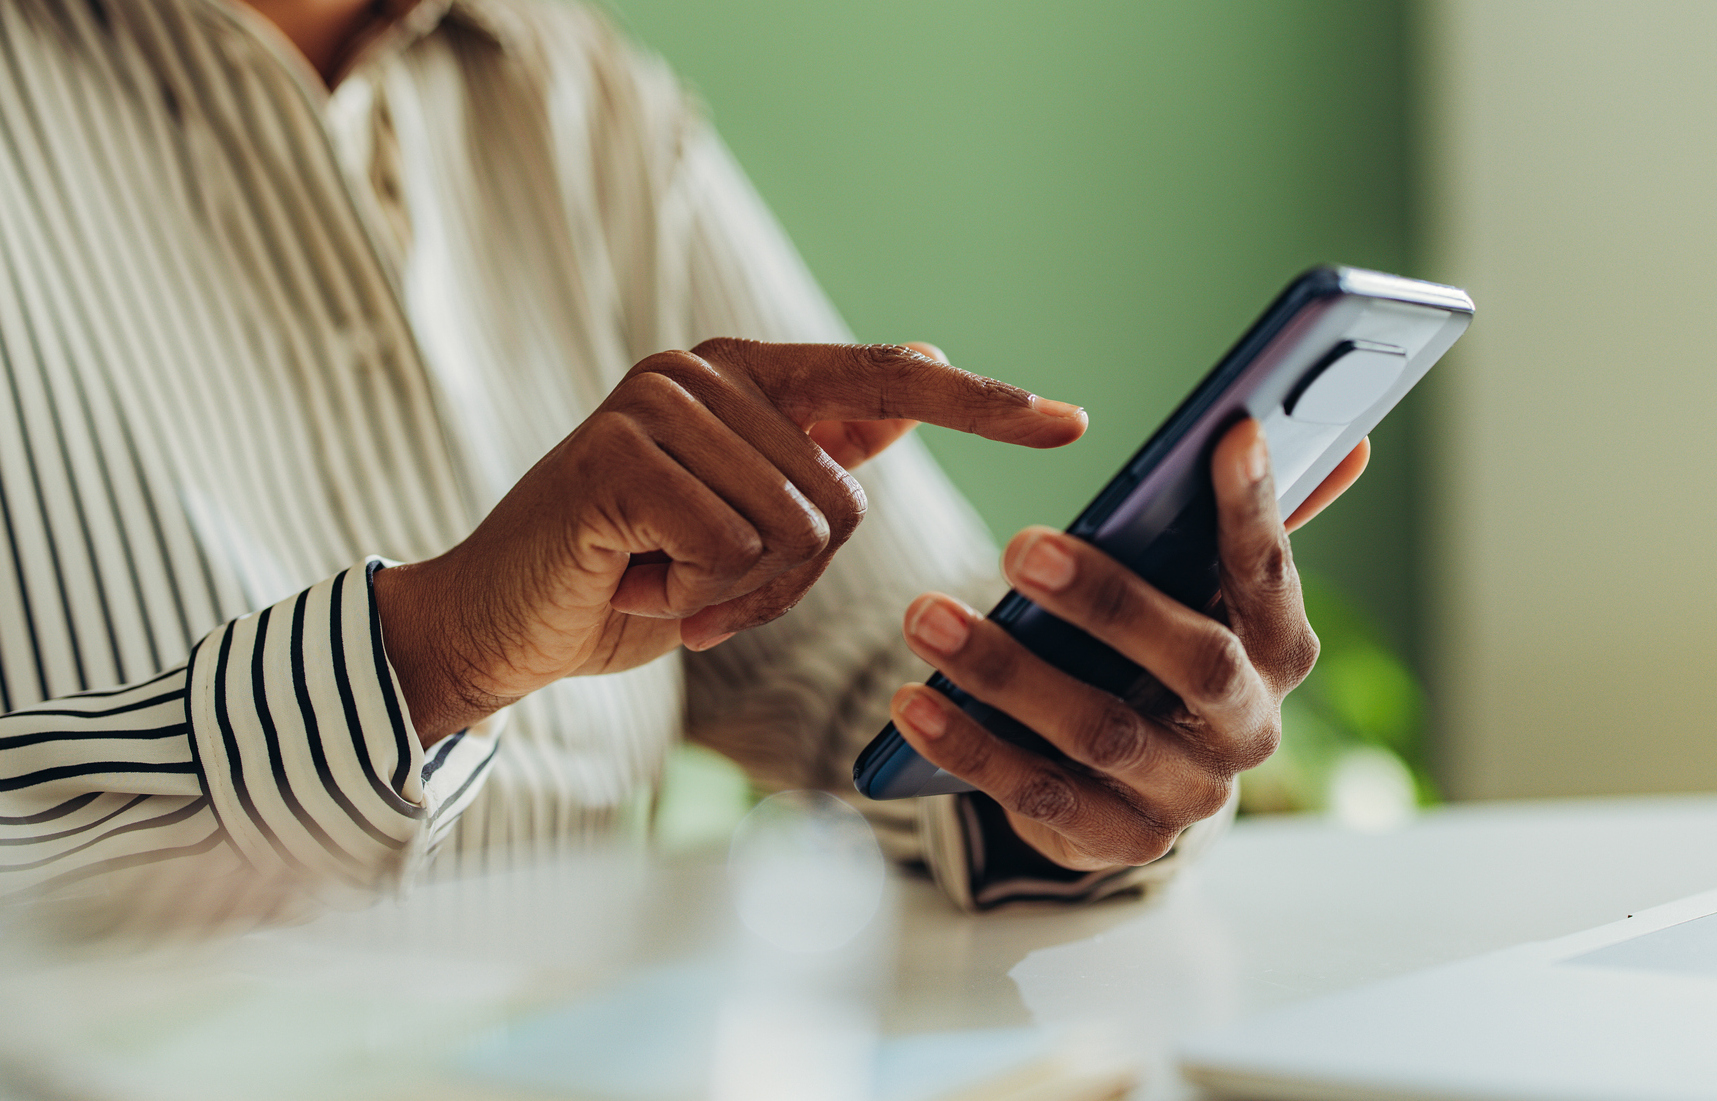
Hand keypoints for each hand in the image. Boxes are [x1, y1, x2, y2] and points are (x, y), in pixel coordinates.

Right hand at [376, 339, 1085, 746]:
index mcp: (744, 379)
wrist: (500, 625)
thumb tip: (915, 378)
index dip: (982, 405)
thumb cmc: (629, 577)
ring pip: (792, 530)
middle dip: (785, 580)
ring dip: (738, 594)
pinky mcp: (617, 455)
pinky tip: (637, 583)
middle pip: (841, 499)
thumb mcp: (742, 520)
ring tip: (664, 581)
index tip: (1069, 422)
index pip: (885, 381)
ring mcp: (655, 404)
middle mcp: (702, 372)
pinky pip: (730, 548)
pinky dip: (697, 598)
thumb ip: (818, 450)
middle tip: (702, 588)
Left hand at [887, 419, 1367, 869]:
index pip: (1272, 576)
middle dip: (1108, 601)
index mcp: (1280, 652)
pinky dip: (971, 747)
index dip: (1258, 510)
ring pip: (1100, 732)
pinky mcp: (1117, 842)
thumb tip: (1349, 439)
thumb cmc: (1164, 654)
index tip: (1230, 435)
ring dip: (1007, 673)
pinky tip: (914, 702)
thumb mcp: (1202, 591)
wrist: (1137, 788)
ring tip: (926, 616)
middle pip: (1195, 662)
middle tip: (1021, 545)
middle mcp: (1248, 728)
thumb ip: (1255, 520)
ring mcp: (1186, 795)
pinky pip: (1039, 798)